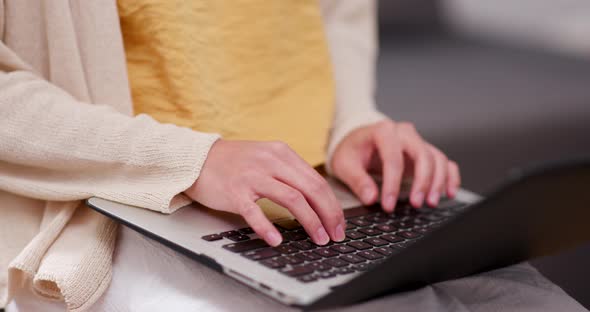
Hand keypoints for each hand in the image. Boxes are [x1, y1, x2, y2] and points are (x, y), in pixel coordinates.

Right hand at [185, 140, 345, 246]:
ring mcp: (253, 175)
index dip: (332, 205)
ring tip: (318, 239)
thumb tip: (318, 201)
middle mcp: (271, 161)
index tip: (339, 223)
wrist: (198, 158)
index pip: (317, 181)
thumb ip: (289, 174)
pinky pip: (255, 211)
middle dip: (328, 215)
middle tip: (335, 235)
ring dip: (310, 222)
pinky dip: (268, 227)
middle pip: (311, 189)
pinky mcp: (235, 191)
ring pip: (292, 198)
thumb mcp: (267, 159)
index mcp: (282, 153)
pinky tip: (277, 240)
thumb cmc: (235, 163)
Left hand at [331, 119, 460, 211]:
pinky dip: (450, 177)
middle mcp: (404, 133)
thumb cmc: (352, 150)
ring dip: (438, 182)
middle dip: (422, 181)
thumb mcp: (345, 164)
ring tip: (430, 203)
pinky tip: (449, 193)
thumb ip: (357, 180)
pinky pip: (445, 162)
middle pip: (422, 154)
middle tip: (416, 204)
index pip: (393, 157)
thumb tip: (371, 198)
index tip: (388, 205)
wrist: (358, 140)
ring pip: (437, 158)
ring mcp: (417, 142)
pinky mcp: (425, 152)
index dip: (392, 183)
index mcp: (383, 131)